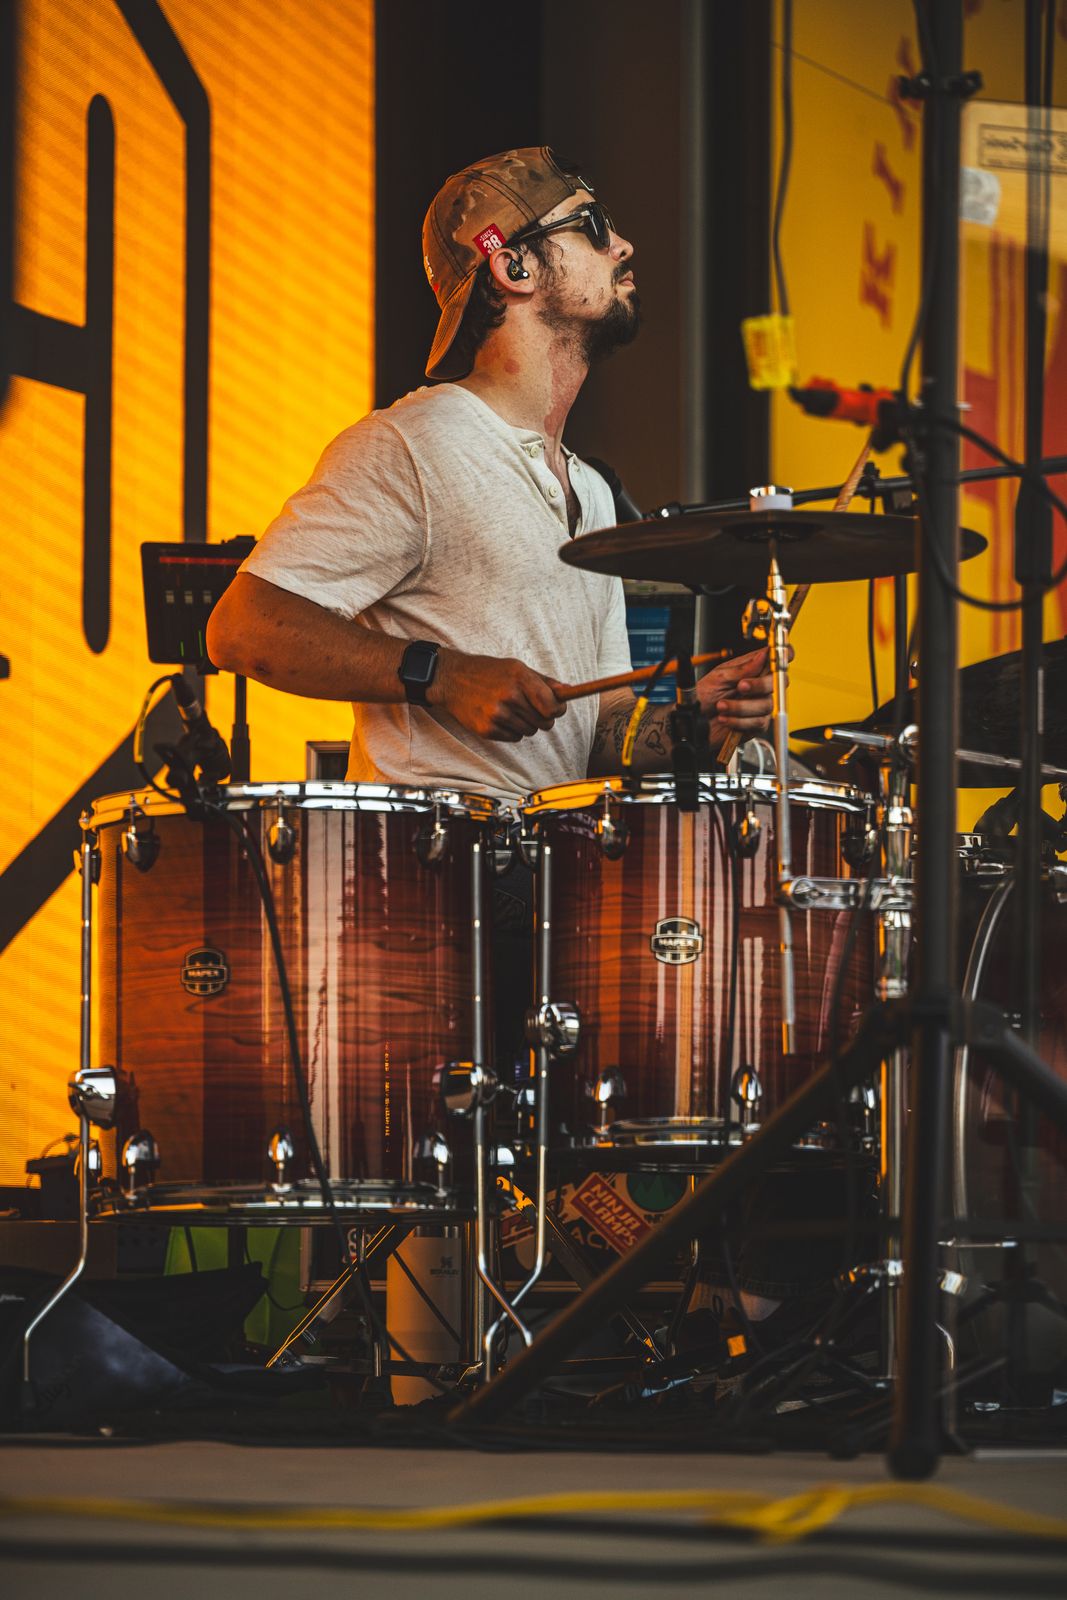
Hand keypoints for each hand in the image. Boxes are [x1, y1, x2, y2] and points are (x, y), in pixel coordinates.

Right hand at [430, 650, 566, 741]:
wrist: (451, 680)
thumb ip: (543, 681)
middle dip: (543, 718)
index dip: (558, 709)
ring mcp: (497, 715)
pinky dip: (512, 730)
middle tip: (533, 709)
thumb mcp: (516, 667)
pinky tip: (500, 717)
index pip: (552, 706)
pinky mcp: (487, 730)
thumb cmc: (487, 672)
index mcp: (519, 678)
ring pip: (530, 731)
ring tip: (512, 710)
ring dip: (527, 724)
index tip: (556, 708)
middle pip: (544, 722)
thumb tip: (568, 691)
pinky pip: (515, 737)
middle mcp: (509, 697)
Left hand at [696, 645, 789, 740]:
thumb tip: (763, 654)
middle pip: (779, 682)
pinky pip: (759, 722)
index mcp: (751, 669)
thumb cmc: (704, 697)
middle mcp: (759, 686)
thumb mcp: (719, 677)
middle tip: (740, 686)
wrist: (695, 721)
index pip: (775, 660)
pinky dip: (739, 720)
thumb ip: (743, 668)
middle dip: (759, 685)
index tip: (783, 655)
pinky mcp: (757, 724)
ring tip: (721, 706)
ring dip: (741, 706)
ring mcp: (759, 705)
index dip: (783, 656)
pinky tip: (726, 718)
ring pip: (767, 704)